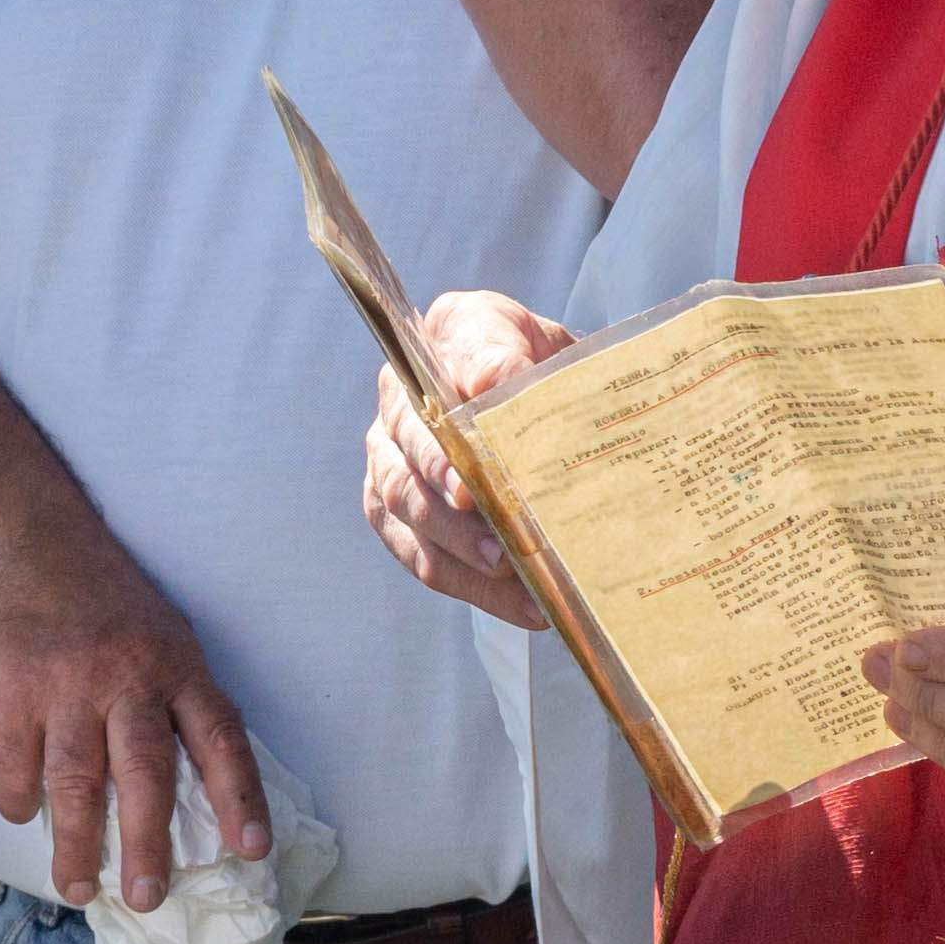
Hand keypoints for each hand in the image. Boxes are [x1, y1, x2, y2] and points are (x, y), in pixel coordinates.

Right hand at [0, 524, 259, 910]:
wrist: (17, 538)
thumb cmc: (95, 597)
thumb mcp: (158, 632)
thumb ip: (173, 698)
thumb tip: (192, 789)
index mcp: (175, 665)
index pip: (219, 737)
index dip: (239, 797)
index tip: (251, 850)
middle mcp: (126, 676)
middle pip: (145, 775)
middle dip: (148, 845)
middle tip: (148, 896)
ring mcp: (65, 685)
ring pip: (76, 785)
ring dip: (77, 847)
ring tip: (78, 887)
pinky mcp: (9, 692)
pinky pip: (15, 767)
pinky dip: (19, 800)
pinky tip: (25, 814)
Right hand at [360, 294, 579, 628]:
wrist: (554, 399)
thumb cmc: (552, 371)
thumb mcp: (552, 348)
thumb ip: (521, 357)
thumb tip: (491, 378)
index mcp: (445, 337)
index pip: (434, 381)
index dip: (447, 435)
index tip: (473, 472)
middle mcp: (400, 398)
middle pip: (410, 457)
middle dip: (454, 508)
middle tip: (500, 543)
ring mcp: (390, 457)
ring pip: (408, 510)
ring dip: (462, 551)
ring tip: (515, 578)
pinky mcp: (395, 513)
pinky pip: (421, 556)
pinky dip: (474, 586)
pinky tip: (526, 606)